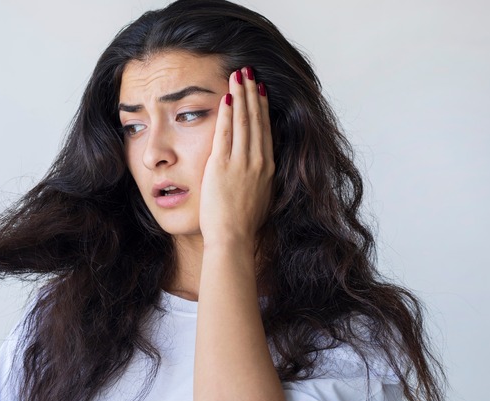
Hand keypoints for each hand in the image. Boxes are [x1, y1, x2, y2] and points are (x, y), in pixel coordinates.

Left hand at [200, 67, 273, 247]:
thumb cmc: (244, 226)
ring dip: (240, 95)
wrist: (234, 238)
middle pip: (256, 119)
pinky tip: (226, 97)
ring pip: (243, 121)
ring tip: (238, 75)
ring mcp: (241, 162)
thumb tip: (260, 173)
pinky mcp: (222, 165)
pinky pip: (225, 133)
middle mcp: (258, 160)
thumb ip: (260, 180)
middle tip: (248, 72)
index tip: (260, 90)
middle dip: (252, 92)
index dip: (262, 107)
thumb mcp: (261, 198)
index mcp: (268, 168)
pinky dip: (226, 114)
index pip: (265, 130)